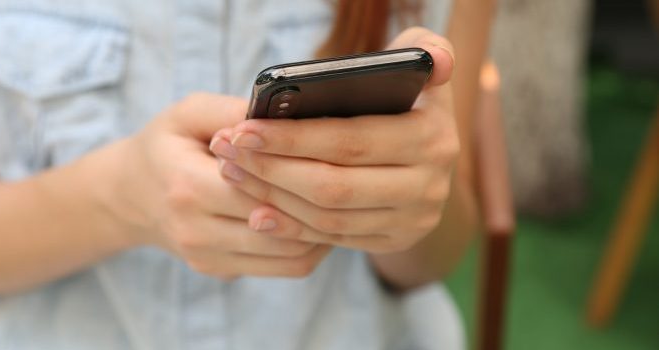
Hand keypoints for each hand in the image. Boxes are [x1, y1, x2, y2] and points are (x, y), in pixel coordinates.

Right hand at [108, 93, 330, 278]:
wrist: (131, 195)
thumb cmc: (166, 145)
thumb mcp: (188, 113)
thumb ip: (232, 111)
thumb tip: (285, 115)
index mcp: (187, 186)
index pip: (261, 189)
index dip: (301, 173)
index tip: (333, 154)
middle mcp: (196, 231)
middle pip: (282, 227)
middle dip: (321, 204)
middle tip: (352, 180)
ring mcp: (208, 258)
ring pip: (290, 257)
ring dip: (323, 231)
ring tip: (342, 200)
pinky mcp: (220, 271)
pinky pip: (282, 268)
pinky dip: (309, 246)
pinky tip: (319, 219)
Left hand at [209, 28, 457, 253]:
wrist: (428, 157)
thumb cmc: (407, 98)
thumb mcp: (419, 67)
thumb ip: (424, 48)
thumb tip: (436, 62)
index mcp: (432, 137)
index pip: (349, 142)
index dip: (292, 138)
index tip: (243, 129)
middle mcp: (429, 186)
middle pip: (333, 186)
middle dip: (271, 169)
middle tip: (228, 151)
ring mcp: (413, 220)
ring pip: (328, 217)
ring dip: (273, 198)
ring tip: (234, 172)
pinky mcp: (395, 241)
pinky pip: (333, 239)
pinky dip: (292, 227)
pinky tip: (257, 211)